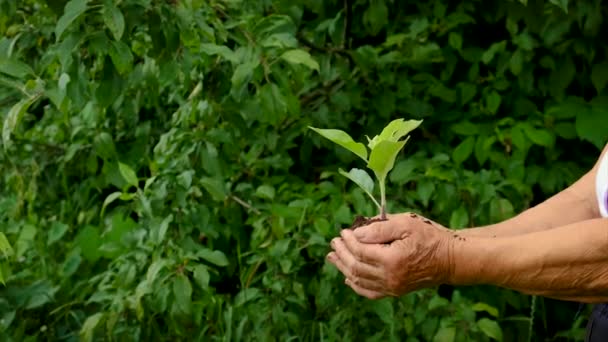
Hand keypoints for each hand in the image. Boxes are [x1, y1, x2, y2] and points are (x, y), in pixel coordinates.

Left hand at [326, 213, 452, 298]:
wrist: (451, 259)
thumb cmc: (429, 236)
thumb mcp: (406, 224)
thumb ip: (379, 228)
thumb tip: (356, 234)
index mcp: (392, 259)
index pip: (360, 251)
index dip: (348, 241)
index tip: (343, 231)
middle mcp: (390, 277)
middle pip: (356, 266)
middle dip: (342, 253)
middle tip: (334, 241)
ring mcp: (392, 287)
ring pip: (359, 280)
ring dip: (344, 268)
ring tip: (333, 257)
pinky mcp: (396, 291)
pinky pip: (370, 292)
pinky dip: (356, 285)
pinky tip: (348, 278)